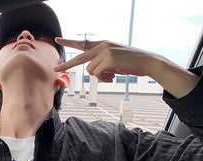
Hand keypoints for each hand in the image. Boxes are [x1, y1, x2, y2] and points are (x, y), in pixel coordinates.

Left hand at [54, 38, 198, 97]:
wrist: (147, 62)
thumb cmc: (130, 64)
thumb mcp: (113, 62)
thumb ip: (101, 64)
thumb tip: (92, 72)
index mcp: (102, 44)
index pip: (83, 44)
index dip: (69, 42)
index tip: (57, 40)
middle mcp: (102, 45)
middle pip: (80, 57)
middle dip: (67, 64)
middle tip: (54, 69)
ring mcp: (106, 51)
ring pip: (91, 70)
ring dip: (100, 77)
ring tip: (112, 76)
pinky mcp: (109, 58)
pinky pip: (98, 74)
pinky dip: (104, 78)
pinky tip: (114, 76)